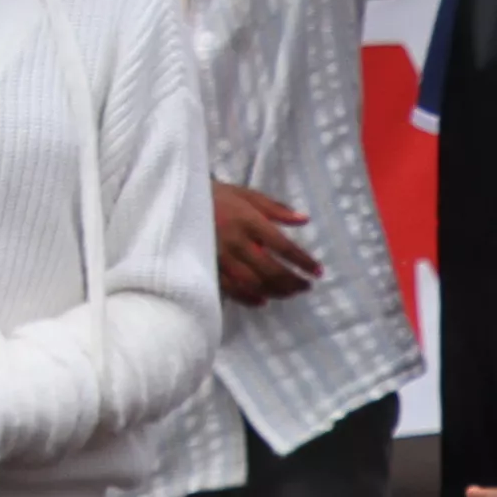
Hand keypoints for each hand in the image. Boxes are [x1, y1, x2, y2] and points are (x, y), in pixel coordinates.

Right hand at [213, 181, 323, 302]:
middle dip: (292, 281)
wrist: (178, 202)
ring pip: (254, 282)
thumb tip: (304, 219)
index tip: (317, 271)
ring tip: (290, 293)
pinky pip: (231, 289)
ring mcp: (221, 258)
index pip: (283, 246)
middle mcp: (236, 242)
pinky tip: (263, 301)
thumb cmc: (217, 196)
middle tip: (307, 286)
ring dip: (275, 291)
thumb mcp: (246, 194)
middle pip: (271, 269)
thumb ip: (275, 208)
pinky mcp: (208, 268)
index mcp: (248, 221)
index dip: (302, 261)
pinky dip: (249, 298)